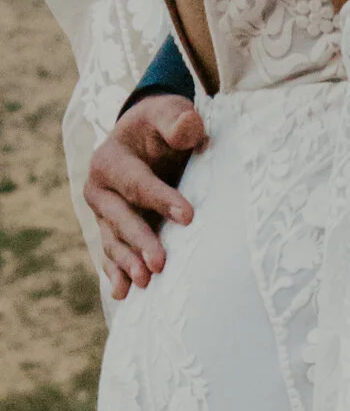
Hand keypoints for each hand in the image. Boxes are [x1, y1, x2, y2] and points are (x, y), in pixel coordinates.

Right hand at [84, 95, 207, 301]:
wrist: (147, 142)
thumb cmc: (163, 127)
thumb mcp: (170, 114)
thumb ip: (178, 121)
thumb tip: (190, 127)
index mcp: (111, 159)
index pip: (136, 182)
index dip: (161, 198)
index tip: (188, 216)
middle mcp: (100, 189)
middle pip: (120, 218)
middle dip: (140, 241)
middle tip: (159, 264)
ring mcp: (104, 215)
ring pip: (113, 242)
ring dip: (127, 264)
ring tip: (144, 283)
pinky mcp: (112, 233)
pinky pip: (111, 257)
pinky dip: (116, 275)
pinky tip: (123, 296)